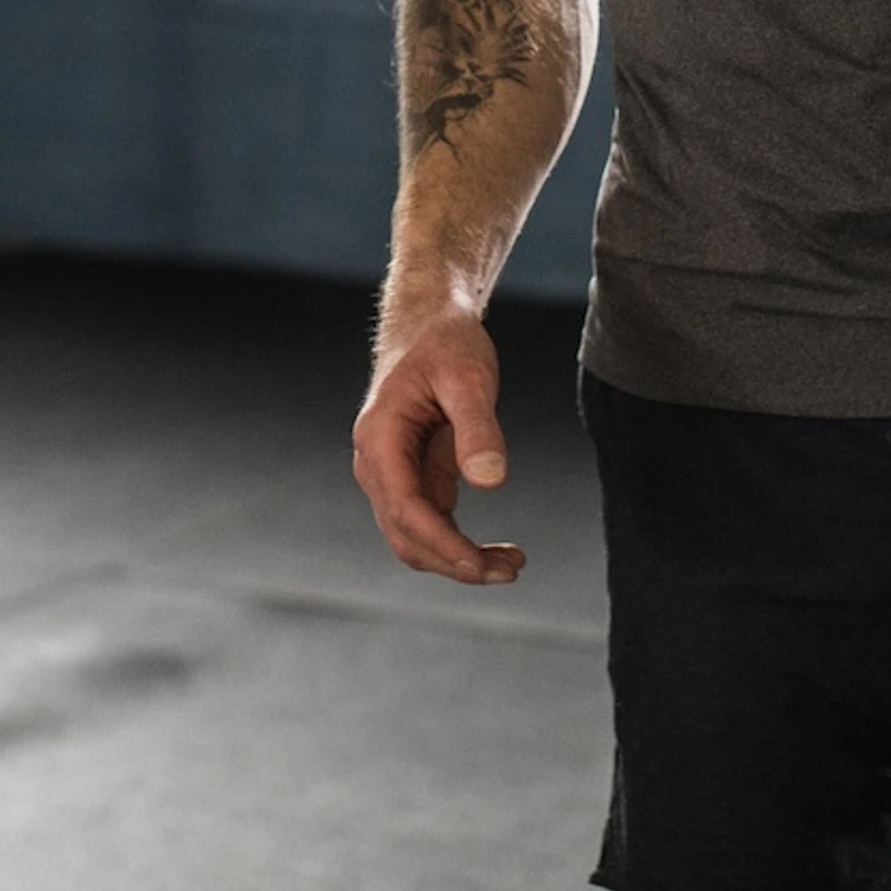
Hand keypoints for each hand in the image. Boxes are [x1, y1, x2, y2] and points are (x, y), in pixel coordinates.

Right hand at [351, 301, 524, 585]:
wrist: (428, 321)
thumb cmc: (444, 341)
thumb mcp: (468, 376)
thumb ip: (478, 428)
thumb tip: (491, 482)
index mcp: (380, 439)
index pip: (406, 509)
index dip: (443, 544)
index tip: (481, 565)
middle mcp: (377, 464)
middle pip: (407, 536)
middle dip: (455, 562)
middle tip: (512, 570)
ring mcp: (393, 474)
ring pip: (416, 538)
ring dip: (458, 560)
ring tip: (513, 564)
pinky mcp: (414, 477)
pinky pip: (431, 524)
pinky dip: (460, 544)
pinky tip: (499, 550)